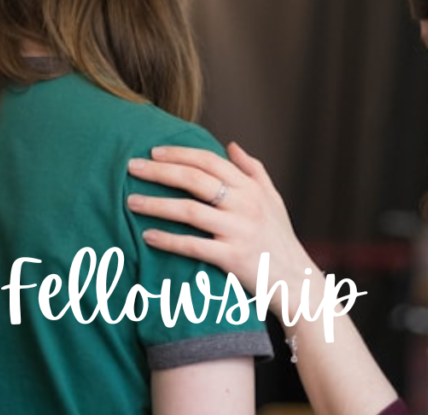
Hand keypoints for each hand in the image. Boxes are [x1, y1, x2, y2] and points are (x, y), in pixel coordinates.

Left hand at [126, 142, 316, 316]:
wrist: (297, 282)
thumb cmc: (280, 239)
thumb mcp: (273, 200)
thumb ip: (253, 170)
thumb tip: (231, 145)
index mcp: (251, 188)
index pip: (210, 161)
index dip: (180, 153)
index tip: (153, 151)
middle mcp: (245, 205)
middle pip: (195, 180)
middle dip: (159, 171)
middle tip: (131, 167)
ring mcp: (239, 231)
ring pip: (190, 211)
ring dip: (156, 204)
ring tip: (130, 202)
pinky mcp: (233, 258)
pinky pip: (193, 246)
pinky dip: (168, 239)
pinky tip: (147, 236)